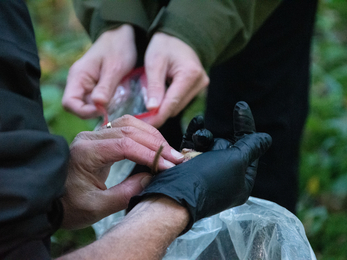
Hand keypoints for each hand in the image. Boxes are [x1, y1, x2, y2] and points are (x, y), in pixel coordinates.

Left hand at [61, 115, 183, 228]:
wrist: (50, 200)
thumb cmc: (70, 206)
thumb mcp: (97, 207)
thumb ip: (126, 192)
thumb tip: (151, 177)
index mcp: (86, 152)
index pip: (125, 145)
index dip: (150, 155)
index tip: (170, 166)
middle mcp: (90, 137)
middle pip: (130, 130)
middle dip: (157, 144)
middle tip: (177, 158)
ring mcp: (94, 134)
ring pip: (129, 123)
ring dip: (152, 136)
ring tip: (169, 151)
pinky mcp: (100, 137)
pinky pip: (125, 127)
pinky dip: (144, 133)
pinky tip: (155, 143)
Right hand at [62, 25, 136, 118]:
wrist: (121, 35)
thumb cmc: (118, 48)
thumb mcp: (115, 68)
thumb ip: (105, 87)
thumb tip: (98, 105)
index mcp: (78, 76)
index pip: (69, 103)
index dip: (83, 111)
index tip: (102, 110)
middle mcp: (78, 82)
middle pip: (78, 107)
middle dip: (94, 111)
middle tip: (112, 107)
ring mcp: (86, 85)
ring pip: (89, 106)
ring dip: (102, 108)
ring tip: (116, 100)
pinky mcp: (94, 87)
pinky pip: (96, 101)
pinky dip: (106, 103)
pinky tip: (117, 98)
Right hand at [129, 102, 271, 230]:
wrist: (172, 195)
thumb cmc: (207, 179)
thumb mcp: (235, 161)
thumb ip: (251, 146)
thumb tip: (266, 138)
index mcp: (241, 181)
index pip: (249, 149)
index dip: (246, 126)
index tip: (240, 106)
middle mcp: (223, 177)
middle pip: (226, 146)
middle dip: (218, 142)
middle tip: (211, 148)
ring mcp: (204, 172)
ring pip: (208, 144)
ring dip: (203, 138)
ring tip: (198, 141)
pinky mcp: (187, 166)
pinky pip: (192, 145)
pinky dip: (194, 133)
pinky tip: (196, 121)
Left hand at [143, 32, 209, 127]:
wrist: (179, 37)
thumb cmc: (165, 45)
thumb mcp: (154, 62)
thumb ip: (154, 86)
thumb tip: (152, 109)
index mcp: (190, 74)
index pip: (172, 104)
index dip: (157, 117)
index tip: (142, 125)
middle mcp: (199, 83)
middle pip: (175, 108)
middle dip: (158, 114)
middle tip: (139, 117)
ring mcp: (201, 87)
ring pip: (178, 107)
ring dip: (163, 109)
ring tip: (146, 108)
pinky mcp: (198, 89)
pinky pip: (180, 102)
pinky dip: (168, 104)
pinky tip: (157, 101)